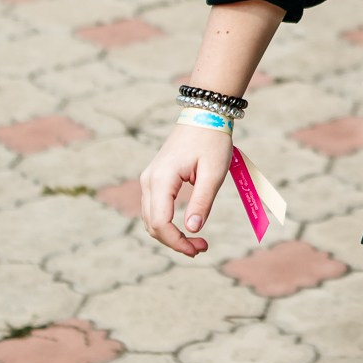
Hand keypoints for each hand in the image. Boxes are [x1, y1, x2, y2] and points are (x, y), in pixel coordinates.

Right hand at [139, 124, 232, 257]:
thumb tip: (191, 229)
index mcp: (161, 180)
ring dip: (170, 234)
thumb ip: (202, 201)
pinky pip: (155, 209)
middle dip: (174, 242)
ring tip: (197, 241)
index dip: (177, 242)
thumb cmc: (212, 141)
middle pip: (152, 225)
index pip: (161, 223)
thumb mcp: (213, 173)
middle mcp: (149, 181)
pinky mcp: (155, 179)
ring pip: (151, 219)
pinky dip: (167, 223)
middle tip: (202, 248)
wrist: (204, 114)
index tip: (199, 248)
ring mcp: (149, 179)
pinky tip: (186, 227)